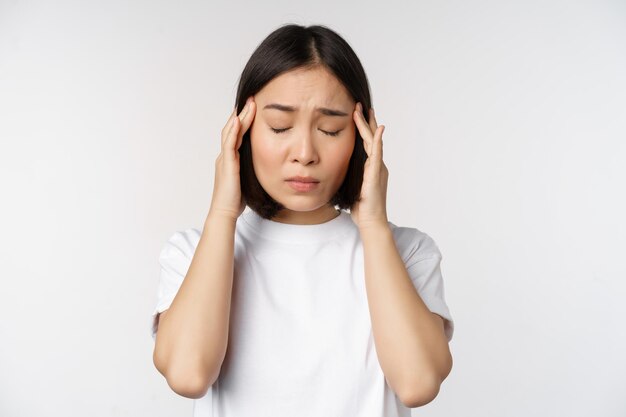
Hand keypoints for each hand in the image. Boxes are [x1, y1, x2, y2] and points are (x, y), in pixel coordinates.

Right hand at [208, 96, 255, 221]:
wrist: (225, 212)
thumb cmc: (235, 200)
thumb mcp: (247, 179)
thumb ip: (251, 169)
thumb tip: (265, 165)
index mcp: (230, 159)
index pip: (237, 134)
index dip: (244, 120)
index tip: (253, 108)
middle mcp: (225, 156)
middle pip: (233, 128)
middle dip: (242, 113)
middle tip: (252, 99)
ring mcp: (224, 159)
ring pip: (230, 132)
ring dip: (240, 117)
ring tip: (249, 104)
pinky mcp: (226, 165)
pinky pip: (229, 144)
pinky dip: (233, 131)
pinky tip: (239, 120)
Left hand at [351, 102, 388, 229]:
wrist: (370, 221)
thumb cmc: (360, 208)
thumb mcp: (350, 186)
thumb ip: (347, 175)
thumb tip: (334, 169)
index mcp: (370, 167)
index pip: (366, 143)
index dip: (362, 129)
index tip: (356, 114)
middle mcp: (376, 165)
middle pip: (371, 138)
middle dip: (366, 121)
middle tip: (361, 105)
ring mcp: (378, 168)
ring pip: (374, 141)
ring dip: (369, 125)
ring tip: (365, 110)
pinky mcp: (377, 173)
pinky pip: (378, 153)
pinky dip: (379, 140)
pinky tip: (379, 129)